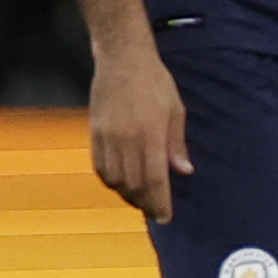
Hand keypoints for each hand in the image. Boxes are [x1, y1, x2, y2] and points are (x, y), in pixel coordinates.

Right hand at [85, 44, 186, 223]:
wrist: (122, 60)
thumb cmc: (155, 82)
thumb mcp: (175, 110)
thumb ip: (177, 144)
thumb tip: (183, 171)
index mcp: (150, 134)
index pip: (154, 179)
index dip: (160, 201)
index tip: (165, 217)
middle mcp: (127, 139)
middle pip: (133, 184)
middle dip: (144, 202)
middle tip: (154, 210)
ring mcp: (107, 137)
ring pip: (114, 179)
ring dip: (126, 194)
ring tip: (138, 198)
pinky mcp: (94, 133)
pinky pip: (99, 166)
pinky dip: (110, 180)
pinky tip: (120, 182)